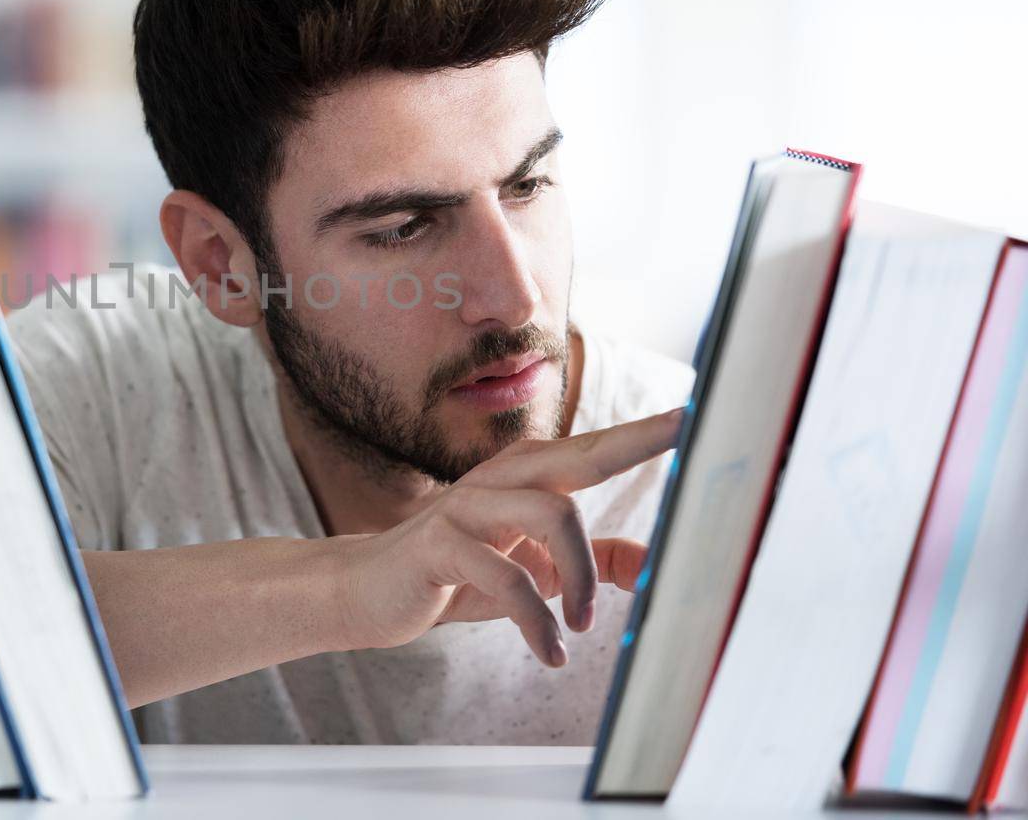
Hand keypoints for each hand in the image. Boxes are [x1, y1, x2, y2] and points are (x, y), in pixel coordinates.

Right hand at [328, 407, 682, 666]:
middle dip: (634, 441)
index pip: (594, 450)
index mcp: (524, 478)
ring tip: (581, 626)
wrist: (370, 592)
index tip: (696, 415)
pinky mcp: (440, 544)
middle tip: (686, 431)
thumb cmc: (457, 573)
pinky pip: (506, 576)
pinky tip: (548, 651)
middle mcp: (499, 479)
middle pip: (579, 455)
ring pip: (552, 513)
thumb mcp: (533, 569)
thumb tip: (653, 567)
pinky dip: (536, 621)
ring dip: (581, 578)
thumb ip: (590, 563)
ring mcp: (466, 506)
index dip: (644, 434)